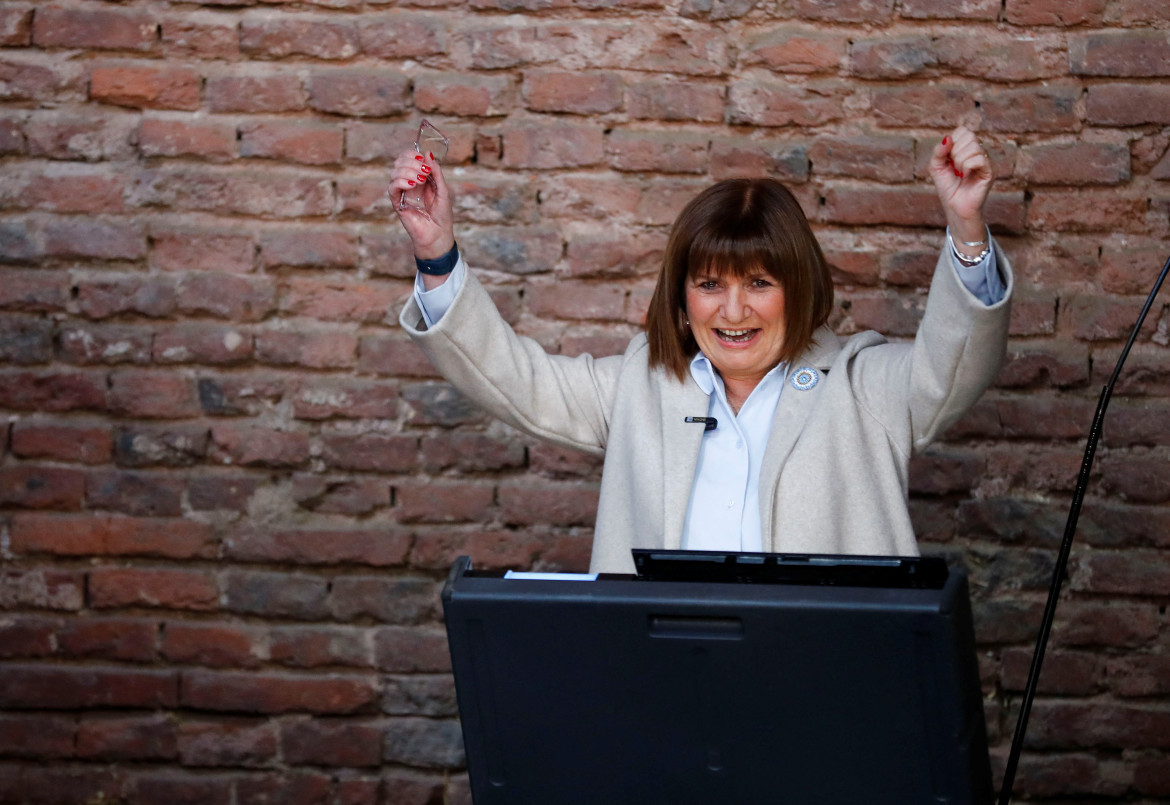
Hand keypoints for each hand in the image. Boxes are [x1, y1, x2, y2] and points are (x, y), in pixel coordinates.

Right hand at [390, 149, 454, 260]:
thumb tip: (428, 154)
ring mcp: (402, 193)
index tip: (423, 160)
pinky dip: (401, 182)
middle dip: (411, 162)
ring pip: (395, 173)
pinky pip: (392, 188)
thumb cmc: (442, 215)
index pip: (408, 158)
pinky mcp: (398, 203)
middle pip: (400, 162)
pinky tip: (412, 186)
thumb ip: (436, 172)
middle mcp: (409, 183)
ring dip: (408, 172)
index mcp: (419, 177)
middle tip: (424, 172)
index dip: (413, 155)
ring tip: (420, 181)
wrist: (438, 234)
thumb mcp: (443, 190)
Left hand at [929, 125, 991, 247]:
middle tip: (954, 167)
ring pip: (974, 146)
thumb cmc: (947, 187)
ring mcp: (985, 160)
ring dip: (960, 161)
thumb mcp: (936, 167)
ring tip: (959, 173)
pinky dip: (967, 166)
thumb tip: (947, 138)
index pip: (963, 131)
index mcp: (967, 148)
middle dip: (955, 152)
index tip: (948, 157)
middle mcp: (978, 151)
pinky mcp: (990, 171)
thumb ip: (938, 151)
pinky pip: (979, 158)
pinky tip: (965, 176)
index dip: (952, 142)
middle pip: (969, 135)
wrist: (954, 206)